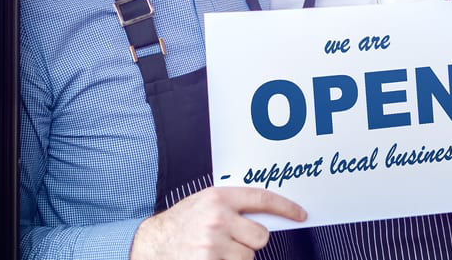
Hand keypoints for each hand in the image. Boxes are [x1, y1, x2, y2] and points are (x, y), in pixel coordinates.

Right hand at [130, 186, 305, 259]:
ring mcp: (213, 244)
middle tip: (232, 241)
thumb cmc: (180, 223)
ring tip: (215, 251)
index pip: (262, 198)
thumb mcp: (205, 203)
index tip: (300, 214)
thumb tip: (266, 214)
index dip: (286, 207)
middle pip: (261, 235)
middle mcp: (218, 219)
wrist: (151, 244)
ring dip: (237, 257)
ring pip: (249, 256)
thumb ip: (232, 205)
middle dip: (251, 241)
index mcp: (218, 197)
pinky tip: (211, 259)